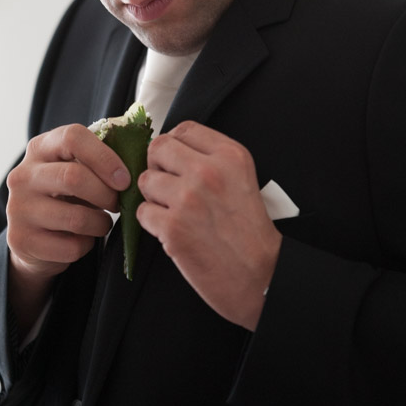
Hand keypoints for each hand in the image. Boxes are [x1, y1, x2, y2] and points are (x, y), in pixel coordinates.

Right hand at [6, 124, 129, 327]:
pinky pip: (71, 246)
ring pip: (76, 217)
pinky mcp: (22, 240)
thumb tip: (139, 156)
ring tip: (102, 222)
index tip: (124, 178)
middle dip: (107, 194)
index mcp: (40, 148)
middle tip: (118, 203)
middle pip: (74, 177)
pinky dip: (87, 246)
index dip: (105, 156)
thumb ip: (100, 158)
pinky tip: (82, 239)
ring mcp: (18, 208)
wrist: (33, 236)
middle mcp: (22, 175)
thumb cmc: (67, 195)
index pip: (73, 137)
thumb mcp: (76, 168)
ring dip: (101, 223)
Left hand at [137, 121, 281, 330]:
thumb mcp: (243, 178)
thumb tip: (172, 149)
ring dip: (153, 196)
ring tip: (172, 210)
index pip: (185, 129)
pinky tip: (171, 230)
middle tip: (167, 184)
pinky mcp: (173, 228)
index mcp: (230, 156)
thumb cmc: (251, 232)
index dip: (175, 145)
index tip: (176, 160)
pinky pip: (142, 212)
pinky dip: (151, 222)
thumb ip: (212, 158)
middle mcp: (208, 172)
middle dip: (157, 165)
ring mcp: (188, 199)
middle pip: (158, 148)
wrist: (262, 276)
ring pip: (145, 180)